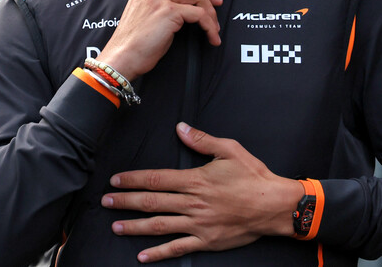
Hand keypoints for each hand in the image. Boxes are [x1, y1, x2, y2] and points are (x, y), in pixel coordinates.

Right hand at [95, 0, 221, 79]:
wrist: (122, 57)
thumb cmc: (133, 43)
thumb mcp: (145, 15)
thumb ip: (161, 4)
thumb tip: (188, 6)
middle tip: (219, 3)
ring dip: (211, 13)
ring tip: (214, 29)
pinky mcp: (169, 12)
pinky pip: (199, 14)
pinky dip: (210, 26)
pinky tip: (211, 37)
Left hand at [101, 123, 300, 262]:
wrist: (276, 205)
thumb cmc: (254, 176)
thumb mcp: (230, 150)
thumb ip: (202, 140)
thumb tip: (181, 128)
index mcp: (195, 180)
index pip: (156, 179)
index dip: (133, 180)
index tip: (116, 180)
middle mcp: (193, 203)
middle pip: (152, 202)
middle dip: (126, 202)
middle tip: (106, 202)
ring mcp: (199, 224)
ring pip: (160, 225)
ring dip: (135, 227)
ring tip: (116, 227)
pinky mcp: (207, 241)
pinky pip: (179, 248)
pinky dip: (159, 253)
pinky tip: (143, 256)